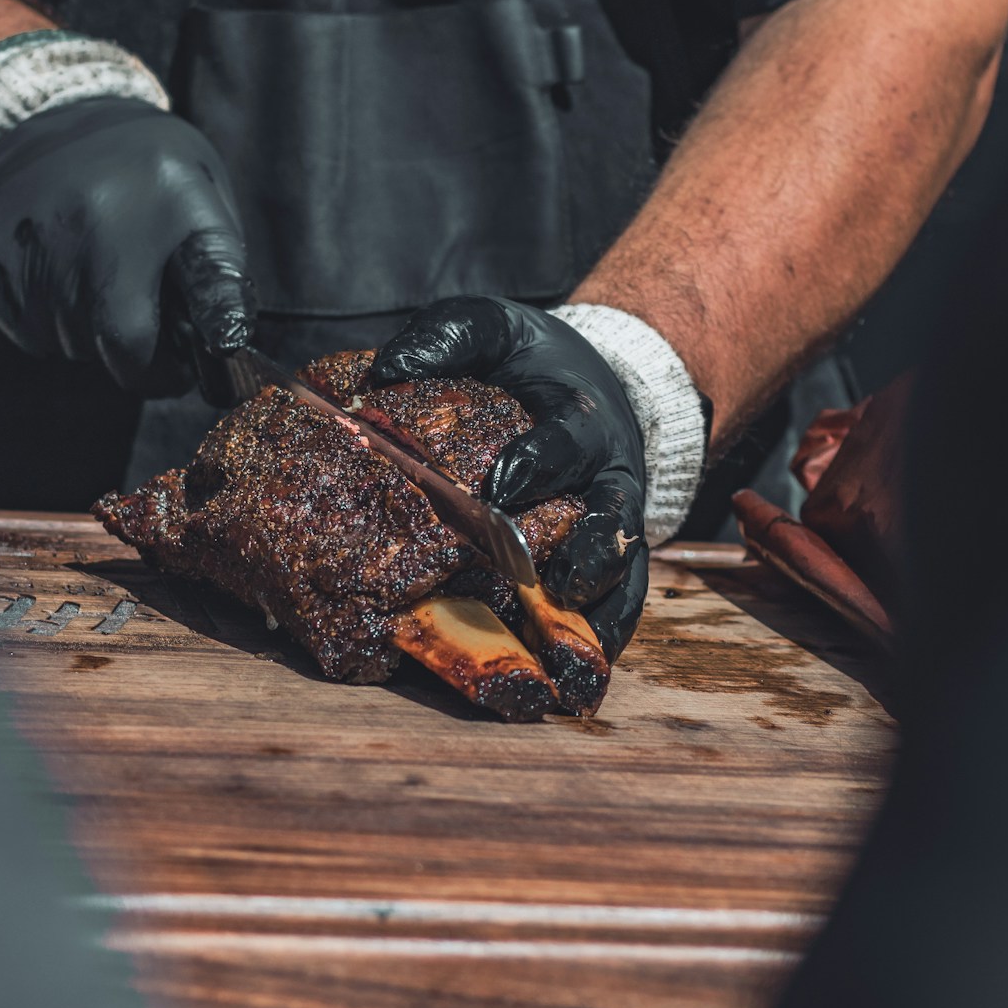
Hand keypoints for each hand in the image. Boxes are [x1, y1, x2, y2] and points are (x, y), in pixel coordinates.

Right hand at [0, 96, 254, 398]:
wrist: (42, 119)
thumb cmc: (143, 170)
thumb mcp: (202, 190)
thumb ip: (219, 266)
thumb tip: (222, 343)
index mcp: (167, 195)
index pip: (189, 297)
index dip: (197, 347)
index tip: (205, 361)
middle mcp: (94, 218)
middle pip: (116, 344)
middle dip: (138, 360)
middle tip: (149, 341)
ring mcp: (34, 242)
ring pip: (70, 345)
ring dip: (90, 338)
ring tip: (96, 283)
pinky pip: (30, 335)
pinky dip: (50, 326)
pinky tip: (59, 279)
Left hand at [371, 296, 649, 658]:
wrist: (589, 382)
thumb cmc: (527, 362)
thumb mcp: (492, 329)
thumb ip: (448, 338)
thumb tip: (383, 370)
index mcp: (581, 419)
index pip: (567, 442)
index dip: (539, 464)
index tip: (503, 486)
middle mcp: (609, 477)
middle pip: (612, 520)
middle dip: (586, 554)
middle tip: (553, 582)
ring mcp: (615, 525)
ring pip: (624, 574)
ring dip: (599, 612)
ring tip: (571, 649)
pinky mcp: (612, 561)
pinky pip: (622, 605)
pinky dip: (603, 638)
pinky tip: (575, 678)